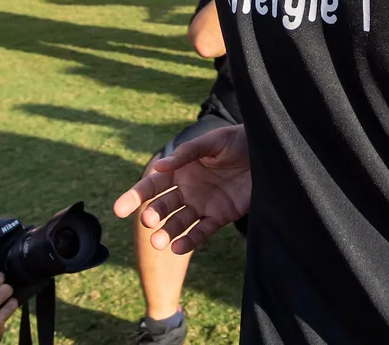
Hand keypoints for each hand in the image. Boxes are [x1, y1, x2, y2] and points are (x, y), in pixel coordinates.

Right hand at [114, 124, 250, 254]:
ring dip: (167, 232)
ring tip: (158, 241)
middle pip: (162, 206)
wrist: (270, 151)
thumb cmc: (238, 141)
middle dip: (153, 215)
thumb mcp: (214, 141)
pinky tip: (178, 247)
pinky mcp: (220, 215)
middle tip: (149, 220)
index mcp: (179, 170)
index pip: (152, 185)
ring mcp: (202, 204)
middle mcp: (186, 189)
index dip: (134, 197)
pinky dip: (189, 240)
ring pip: (178, 222)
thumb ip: (188, 153)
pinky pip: (201, 231)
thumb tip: (160, 166)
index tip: (119, 209)